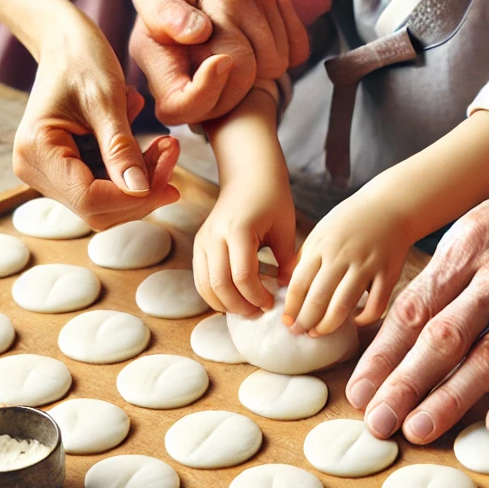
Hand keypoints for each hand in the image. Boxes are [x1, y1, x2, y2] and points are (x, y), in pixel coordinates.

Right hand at [12, 10, 179, 228]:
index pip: (90, 199)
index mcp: (37, 150)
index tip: (172, 181)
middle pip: (98, 209)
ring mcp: (49, 174)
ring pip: (106, 204)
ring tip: (166, 146)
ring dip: (143, 183)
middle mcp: (35, 169)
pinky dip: (134, 174)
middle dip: (143, 192)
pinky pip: (106, 189)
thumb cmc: (82, 59)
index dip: (134, 198)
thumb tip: (140, 191)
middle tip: (172, 155)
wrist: (65, 42)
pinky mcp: (66, 172)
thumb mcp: (107, 100)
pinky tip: (150, 148)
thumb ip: (121, 148)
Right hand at [130, 0, 309, 125]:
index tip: (222, 59)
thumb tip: (194, 33)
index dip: (205, 92)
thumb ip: (166, 10)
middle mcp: (195, 77)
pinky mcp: (264, 61)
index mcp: (161, 66)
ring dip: (267, 22)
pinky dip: (290, 21)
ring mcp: (233, 74)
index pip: (181, 108)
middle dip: (242, 48)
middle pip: (234, 94)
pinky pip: (294, 54)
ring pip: (270, 69)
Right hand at [194, 173, 296, 314]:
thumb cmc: (272, 199)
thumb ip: (287, 260)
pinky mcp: (199, 245)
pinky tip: (233, 299)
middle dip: (240, 305)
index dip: (257, 296)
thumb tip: (289, 290)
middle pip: (220, 285)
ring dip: (225, 303)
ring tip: (247, 309)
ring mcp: (203, 241)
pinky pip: (201, 278)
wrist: (249, 175)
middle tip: (258, 312)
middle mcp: (215, 236)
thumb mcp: (285, 228)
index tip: (271, 303)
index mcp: (238, 231)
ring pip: (205, 285)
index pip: (243, 277)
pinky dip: (214, 294)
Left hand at [283, 191, 412, 335]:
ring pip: (343, 306)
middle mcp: (342, 256)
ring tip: (318, 332)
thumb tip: (284, 287)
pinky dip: (363, 319)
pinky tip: (354, 321)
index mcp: (321, 246)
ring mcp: (366, 265)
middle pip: (318, 299)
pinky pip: (375, 305)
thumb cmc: (350, 222)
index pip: (299, 284)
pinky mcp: (388, 273)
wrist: (389, 206)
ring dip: (328, 325)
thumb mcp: (321, 233)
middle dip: (305, 321)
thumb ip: (304, 258)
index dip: (291, 307)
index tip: (286, 321)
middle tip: (299, 332)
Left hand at [345, 153, 488, 441]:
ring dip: (453, 396)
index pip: (413, 308)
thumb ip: (451, 269)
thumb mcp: (486, 220)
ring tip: (421, 429)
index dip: (383, 355)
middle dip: (405, 383)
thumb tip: (406, 320)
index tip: (359, 390)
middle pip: (443, 336)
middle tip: (378, 422)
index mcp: (469, 245)